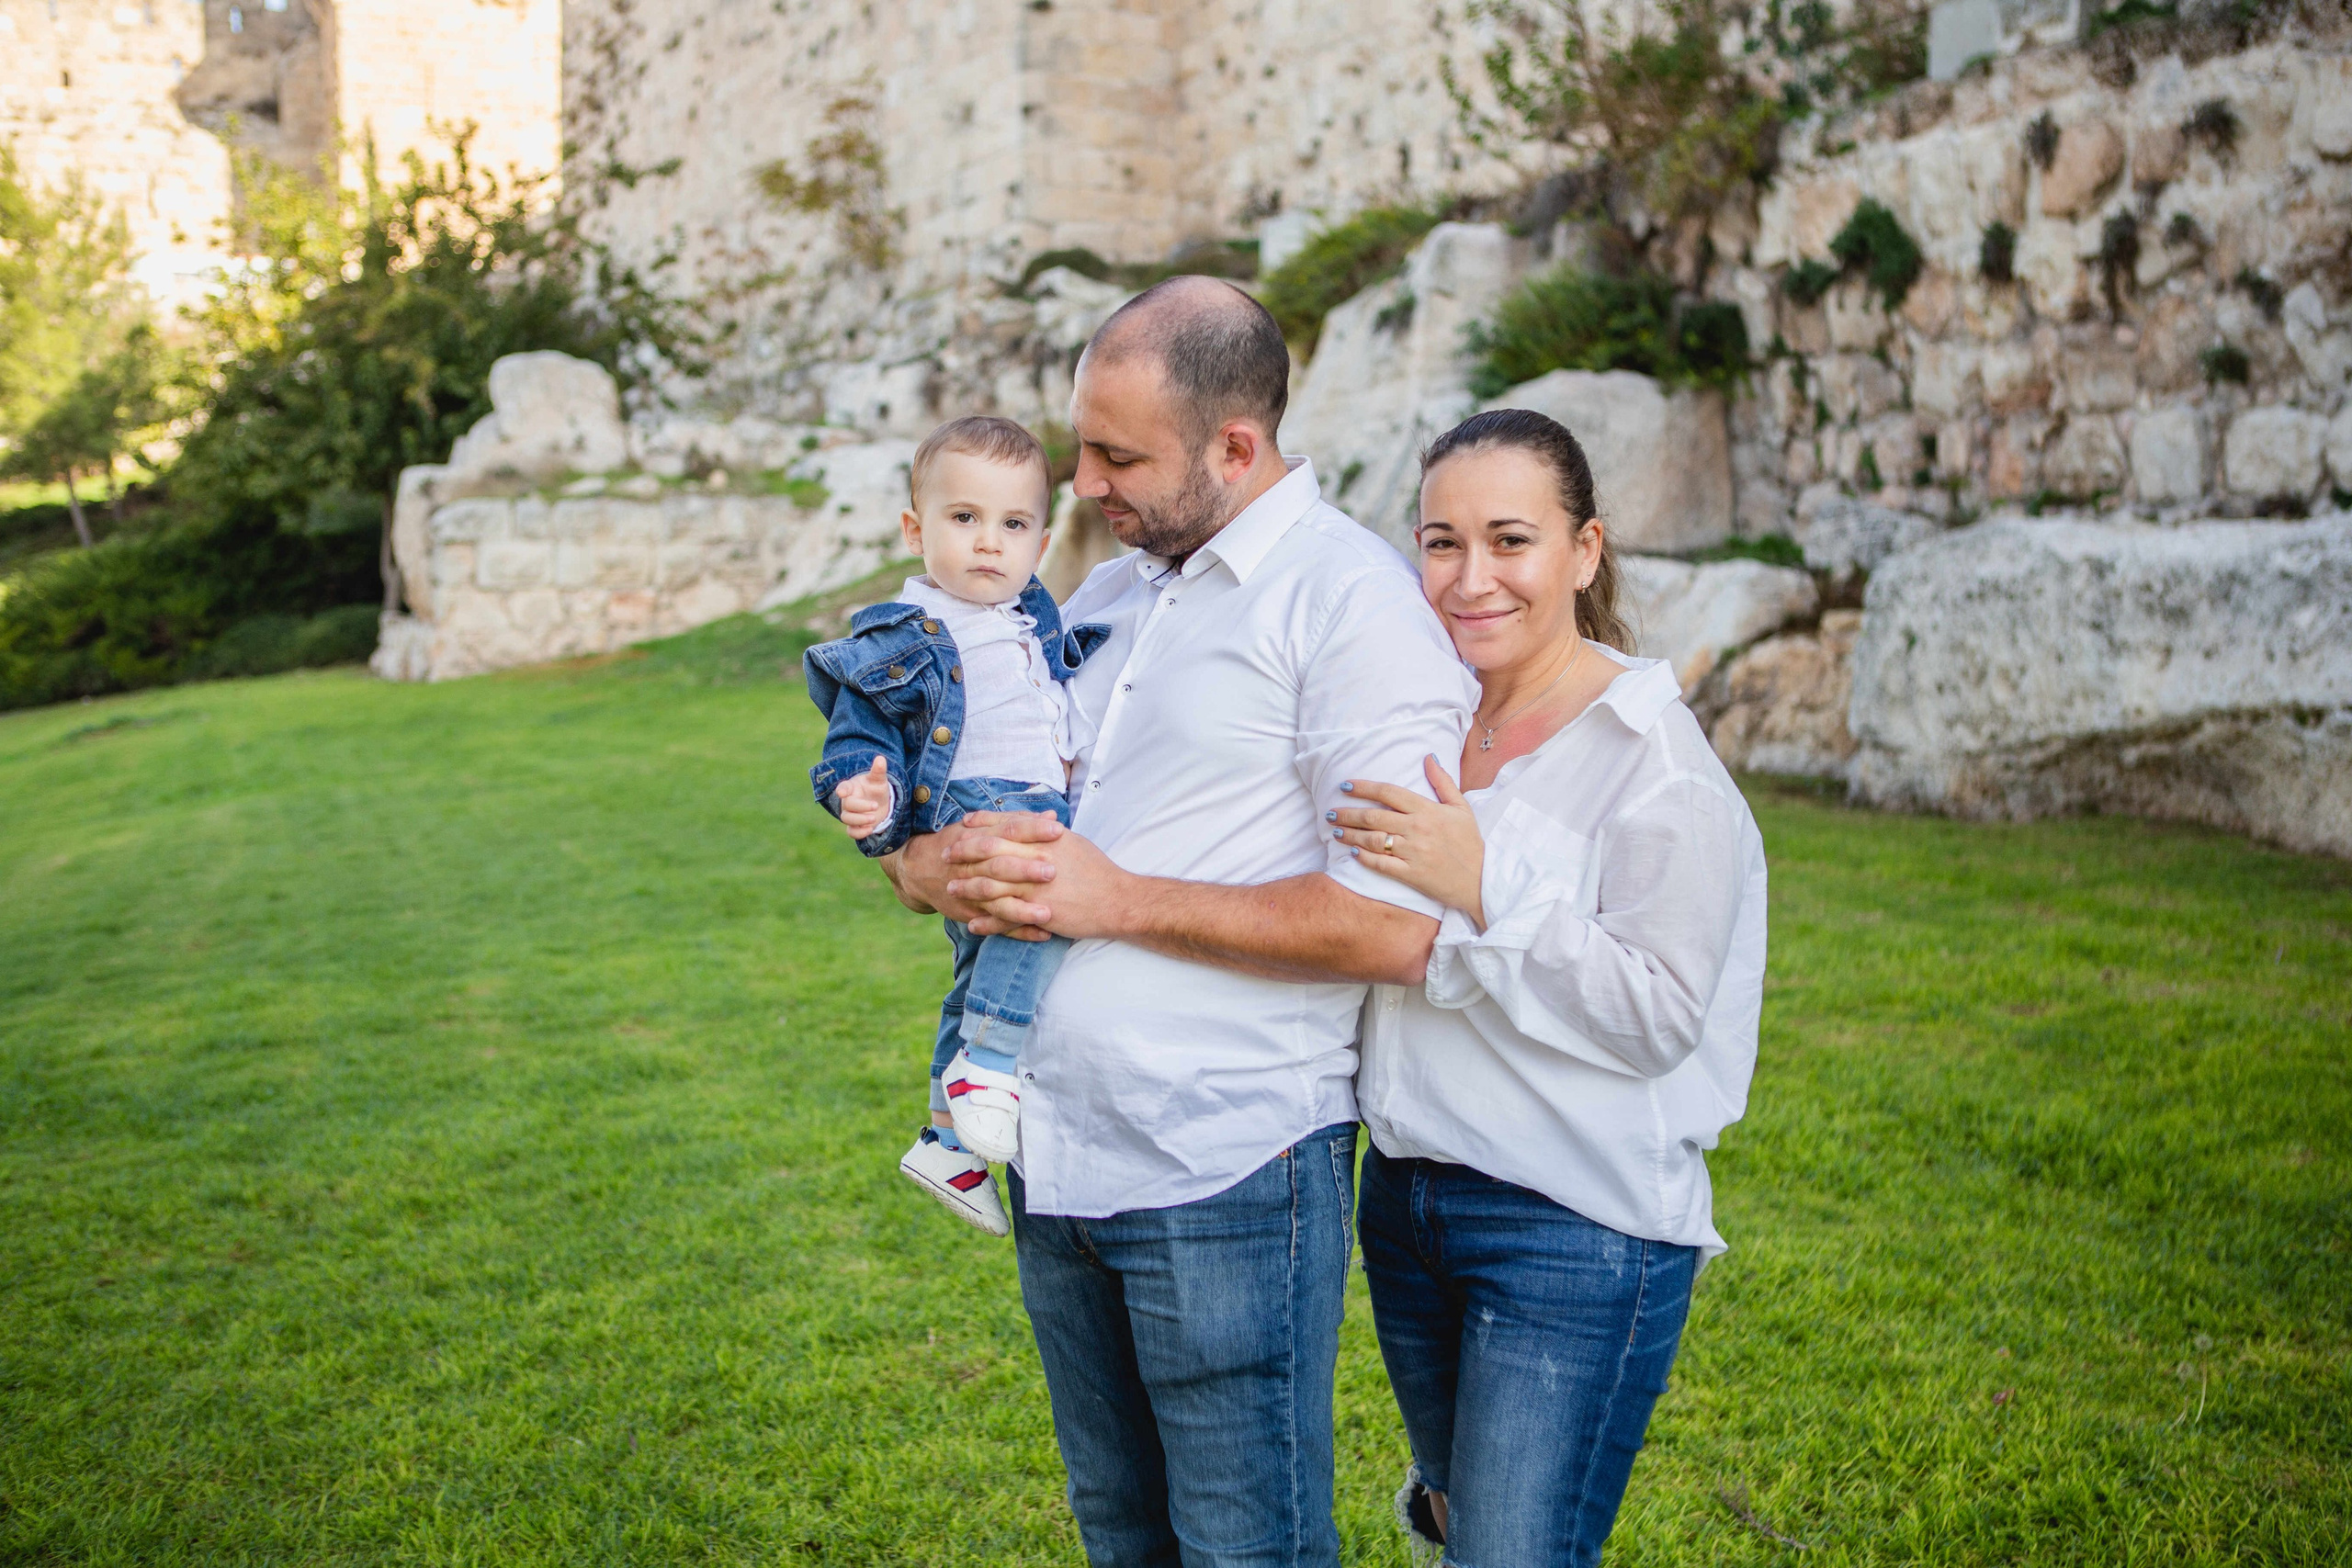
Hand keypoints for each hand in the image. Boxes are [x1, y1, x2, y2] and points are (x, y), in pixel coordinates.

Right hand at [833, 756, 892, 838]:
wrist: (880, 803)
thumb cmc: (875, 788)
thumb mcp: (879, 779)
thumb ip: (878, 770)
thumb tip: (881, 759)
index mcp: (851, 787)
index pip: (843, 787)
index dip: (842, 790)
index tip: (841, 792)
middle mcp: (848, 801)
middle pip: (847, 805)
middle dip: (860, 807)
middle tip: (875, 806)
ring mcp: (850, 814)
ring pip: (847, 819)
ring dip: (860, 820)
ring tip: (874, 818)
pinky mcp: (855, 826)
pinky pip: (851, 832)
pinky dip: (859, 833)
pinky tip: (870, 830)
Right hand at [919, 810, 1064, 937]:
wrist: (918, 870)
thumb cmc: (959, 844)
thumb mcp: (982, 827)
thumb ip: (1018, 821)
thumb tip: (1051, 816)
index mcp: (980, 838)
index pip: (1008, 830)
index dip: (1032, 830)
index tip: (1058, 830)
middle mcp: (974, 865)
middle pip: (1000, 866)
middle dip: (1025, 870)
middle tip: (1053, 871)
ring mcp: (972, 892)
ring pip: (997, 902)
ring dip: (1022, 909)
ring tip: (1047, 913)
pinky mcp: (972, 913)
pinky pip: (997, 925)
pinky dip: (1019, 932)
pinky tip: (1043, 934)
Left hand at [955, 827, 1134, 941]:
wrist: (1116, 900)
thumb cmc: (1096, 870)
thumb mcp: (1071, 842)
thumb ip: (1046, 831)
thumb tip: (1032, 818)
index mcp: (1043, 839)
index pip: (1004, 826)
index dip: (980, 826)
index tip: (962, 826)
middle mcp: (1035, 860)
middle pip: (990, 853)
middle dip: (964, 853)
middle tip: (945, 855)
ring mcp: (1034, 887)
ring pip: (991, 885)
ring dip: (968, 888)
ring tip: (951, 890)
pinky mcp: (1038, 912)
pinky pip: (1005, 917)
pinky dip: (987, 922)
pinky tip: (973, 924)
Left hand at [1329, 755, 1485, 927]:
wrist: (1482, 879)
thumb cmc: (1470, 842)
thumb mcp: (1461, 808)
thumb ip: (1443, 782)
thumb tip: (1428, 757)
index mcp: (1428, 810)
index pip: (1389, 792)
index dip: (1364, 787)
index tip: (1345, 786)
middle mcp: (1417, 829)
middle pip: (1374, 816)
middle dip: (1347, 813)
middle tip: (1330, 812)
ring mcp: (1413, 852)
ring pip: (1372, 840)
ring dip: (1350, 835)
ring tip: (1336, 832)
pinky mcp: (1411, 875)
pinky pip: (1381, 865)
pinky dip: (1364, 859)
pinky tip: (1352, 854)